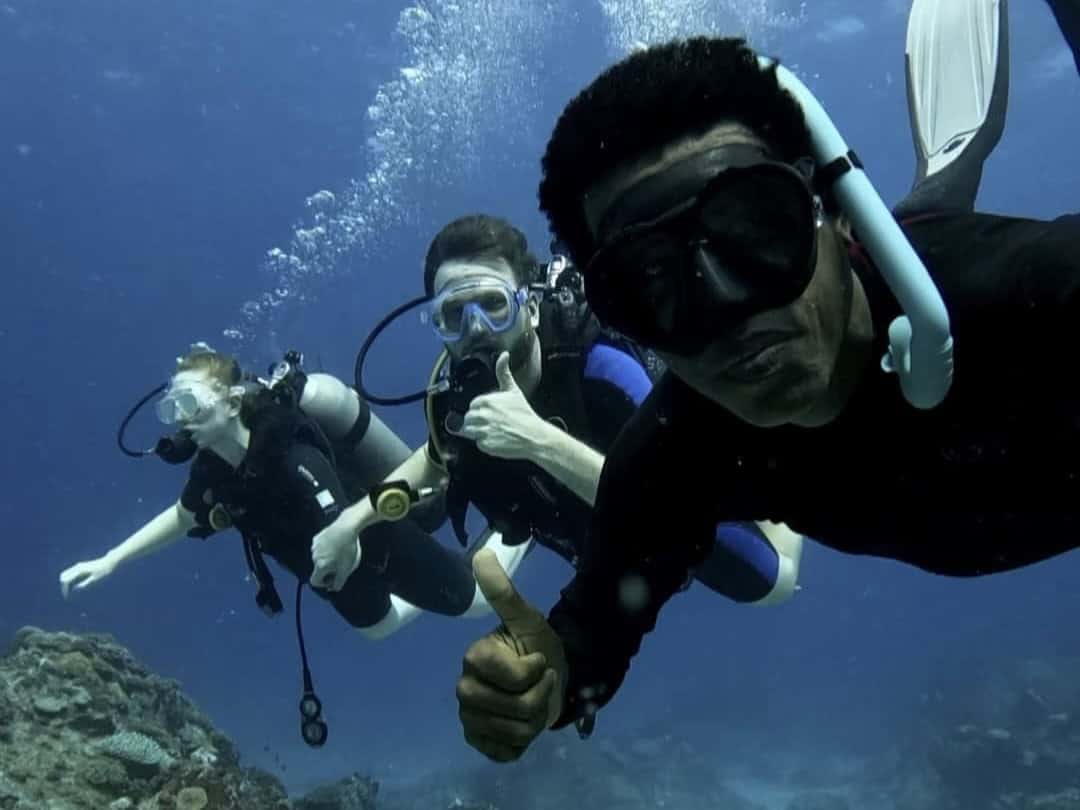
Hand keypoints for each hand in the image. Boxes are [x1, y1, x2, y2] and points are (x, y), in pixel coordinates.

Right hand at [59, 557, 116, 598]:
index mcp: (79, 570)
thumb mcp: (94, 580)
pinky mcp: (81, 568)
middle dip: (63, 587)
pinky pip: (71, 575)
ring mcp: (78, 567)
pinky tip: (74, 589)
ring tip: (70, 594)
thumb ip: (84, 584)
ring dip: (66, 584)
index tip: (67, 597)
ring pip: (66, 575)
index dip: (65, 589)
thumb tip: (74, 589)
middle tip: (67, 596)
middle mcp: (77, 567)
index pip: (66, 580)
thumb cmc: (103, 572)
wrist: (109, 563)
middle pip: (63, 577)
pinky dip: (70, 582)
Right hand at [311, 517, 361, 591]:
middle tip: (340, 564)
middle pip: (318, 569)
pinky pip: (320, 548)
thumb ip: (339, 582)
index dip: (324, 583)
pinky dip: (326, 549)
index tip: (334, 578)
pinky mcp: (317, 537)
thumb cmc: (347, 549)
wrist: (347, 527)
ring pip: (319, 558)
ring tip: (340, 553)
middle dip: (328, 569)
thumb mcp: (346, 569)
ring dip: (327, 559)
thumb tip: (333, 588)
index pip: (314, 581)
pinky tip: (336, 544)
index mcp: (320, 566)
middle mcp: (314, 557)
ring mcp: (314, 546)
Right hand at [456, 549, 566, 762]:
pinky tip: (524, 724)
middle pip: (514, 708)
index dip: (535, 670)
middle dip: (539, 697)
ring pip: (514, 732)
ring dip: (537, 718)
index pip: (514, 677)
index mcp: (474, 657)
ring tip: (535, 702)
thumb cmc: (537, 647)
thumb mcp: (528, 619)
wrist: (549, 680)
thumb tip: (482, 553)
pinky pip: (507, 753)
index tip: (538, 659)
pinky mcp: (479, 742)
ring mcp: (469, 718)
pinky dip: (525, 742)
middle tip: (541, 683)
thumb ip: (504, 593)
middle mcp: (465, 689)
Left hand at [459, 352, 547, 460]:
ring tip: (495, 431)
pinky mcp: (486, 445)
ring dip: (480, 432)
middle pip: (469, 419)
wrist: (534, 435)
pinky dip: (486, 444)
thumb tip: (504, 355)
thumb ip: (503, 372)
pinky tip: (498, 439)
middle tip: (494, 423)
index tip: (492, 413)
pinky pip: (478, 444)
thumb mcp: (513, 390)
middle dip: (479, 421)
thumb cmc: (524, 414)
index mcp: (486, 401)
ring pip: (470, 431)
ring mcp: (483, 431)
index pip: (473, 405)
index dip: (482, 409)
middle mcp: (483, 415)